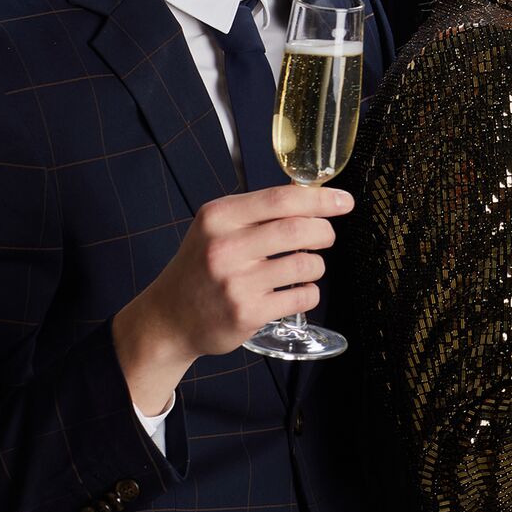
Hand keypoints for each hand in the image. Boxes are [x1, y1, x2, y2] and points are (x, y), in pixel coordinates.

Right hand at [113, 184, 351, 411]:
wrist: (168, 318)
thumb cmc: (201, 267)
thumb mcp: (217, 228)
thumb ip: (258, 211)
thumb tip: (310, 192)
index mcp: (218, 218)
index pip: (281, 199)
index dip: (320, 199)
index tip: (343, 201)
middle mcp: (224, 248)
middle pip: (299, 229)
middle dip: (324, 232)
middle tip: (325, 236)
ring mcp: (235, 283)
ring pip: (306, 265)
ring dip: (316, 265)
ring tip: (305, 267)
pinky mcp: (247, 313)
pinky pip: (302, 297)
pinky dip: (309, 292)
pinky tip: (296, 291)